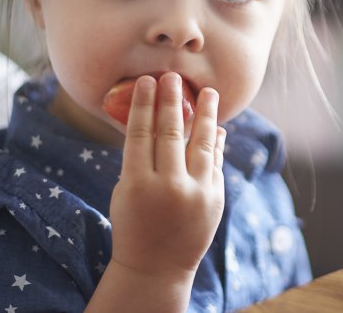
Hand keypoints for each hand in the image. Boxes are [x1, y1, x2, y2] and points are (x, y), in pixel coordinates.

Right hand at [107, 73, 225, 276]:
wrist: (156, 267)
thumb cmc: (133, 224)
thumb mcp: (126, 192)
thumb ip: (140, 160)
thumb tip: (158, 120)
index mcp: (137, 184)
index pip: (140, 134)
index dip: (144, 105)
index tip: (147, 81)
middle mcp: (168, 187)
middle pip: (170, 133)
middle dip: (172, 101)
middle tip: (173, 77)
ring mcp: (195, 193)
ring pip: (202, 144)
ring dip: (206, 115)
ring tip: (209, 92)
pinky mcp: (215, 199)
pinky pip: (215, 162)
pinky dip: (216, 143)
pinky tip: (216, 127)